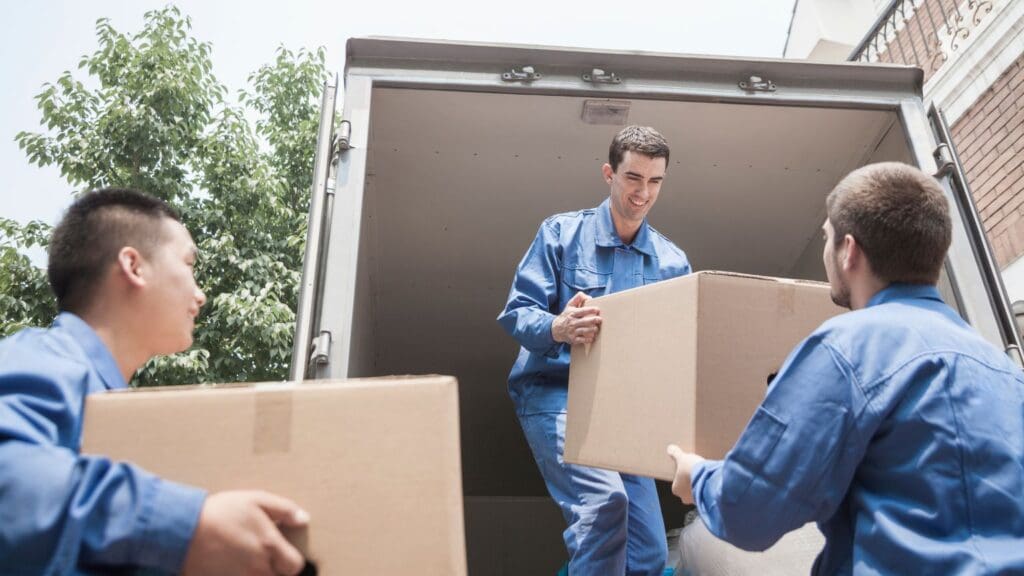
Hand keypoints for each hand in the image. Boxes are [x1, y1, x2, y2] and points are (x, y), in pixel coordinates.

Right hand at [181, 490, 309, 575]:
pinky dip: (238, 574)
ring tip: (245, 559)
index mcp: (269, 547)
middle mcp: (257, 568)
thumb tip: (304, 519)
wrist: (183, 529)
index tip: (281, 552)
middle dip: (274, 568)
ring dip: (256, 572)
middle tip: (261, 554)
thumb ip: (284, 510)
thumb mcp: (256, 500)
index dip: (290, 560)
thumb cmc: (221, 512)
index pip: (294, 566)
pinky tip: (231, 565)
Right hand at [551, 291, 601, 344]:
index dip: (590, 310)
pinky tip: (592, 337)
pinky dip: (588, 339)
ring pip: (584, 331)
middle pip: (584, 321)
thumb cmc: (566, 316)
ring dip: (592, 330)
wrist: (556, 329)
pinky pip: (582, 340)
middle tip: (600, 319)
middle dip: (593, 320)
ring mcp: (573, 331)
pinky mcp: (573, 339)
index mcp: (572, 313)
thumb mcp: (569, 305)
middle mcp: (572, 322)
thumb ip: (578, 298)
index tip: (597, 310)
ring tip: (596, 328)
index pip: (582, 311)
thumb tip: (589, 297)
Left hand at [667, 444, 704, 503]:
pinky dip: (708, 490)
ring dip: (700, 487)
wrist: (707, 478)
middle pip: (686, 491)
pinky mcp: (707, 501)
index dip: (682, 477)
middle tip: (696, 474)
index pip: (677, 484)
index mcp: (676, 489)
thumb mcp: (682, 458)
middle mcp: (685, 498)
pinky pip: (706, 496)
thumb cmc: (691, 469)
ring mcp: (696, 501)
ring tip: (705, 477)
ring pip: (697, 494)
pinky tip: (711, 482)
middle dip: (691, 484)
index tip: (687, 470)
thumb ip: (675, 453)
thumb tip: (670, 448)